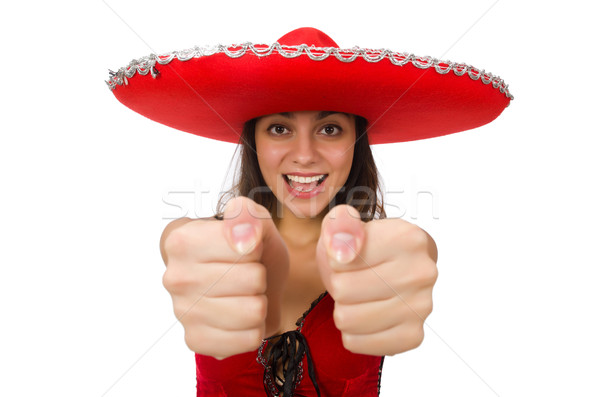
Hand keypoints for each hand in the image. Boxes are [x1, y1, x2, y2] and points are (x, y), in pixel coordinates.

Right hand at [160, 197, 288, 358]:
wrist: (236, 282)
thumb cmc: (243, 249)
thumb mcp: (252, 220)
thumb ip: (247, 214)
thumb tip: (243, 236)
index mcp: (182, 241)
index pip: (248, 247)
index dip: (256, 248)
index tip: (244, 249)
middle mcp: (175, 278)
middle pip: (254, 280)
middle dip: (259, 276)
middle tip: (245, 274)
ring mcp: (182, 313)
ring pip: (255, 311)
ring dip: (259, 303)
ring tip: (244, 294)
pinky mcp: (196, 340)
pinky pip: (249, 339)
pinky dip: (254, 329)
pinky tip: (240, 317)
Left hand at [316, 205, 437, 355]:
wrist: (393, 269)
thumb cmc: (367, 248)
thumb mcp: (346, 223)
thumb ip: (340, 224)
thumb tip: (342, 246)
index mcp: (407, 238)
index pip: (340, 260)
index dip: (335, 260)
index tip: (349, 256)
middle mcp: (421, 272)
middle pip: (342, 290)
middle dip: (339, 285)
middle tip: (354, 278)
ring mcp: (421, 307)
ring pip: (347, 319)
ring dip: (344, 308)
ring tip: (359, 296)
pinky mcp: (412, 336)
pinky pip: (357, 342)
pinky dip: (353, 332)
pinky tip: (366, 315)